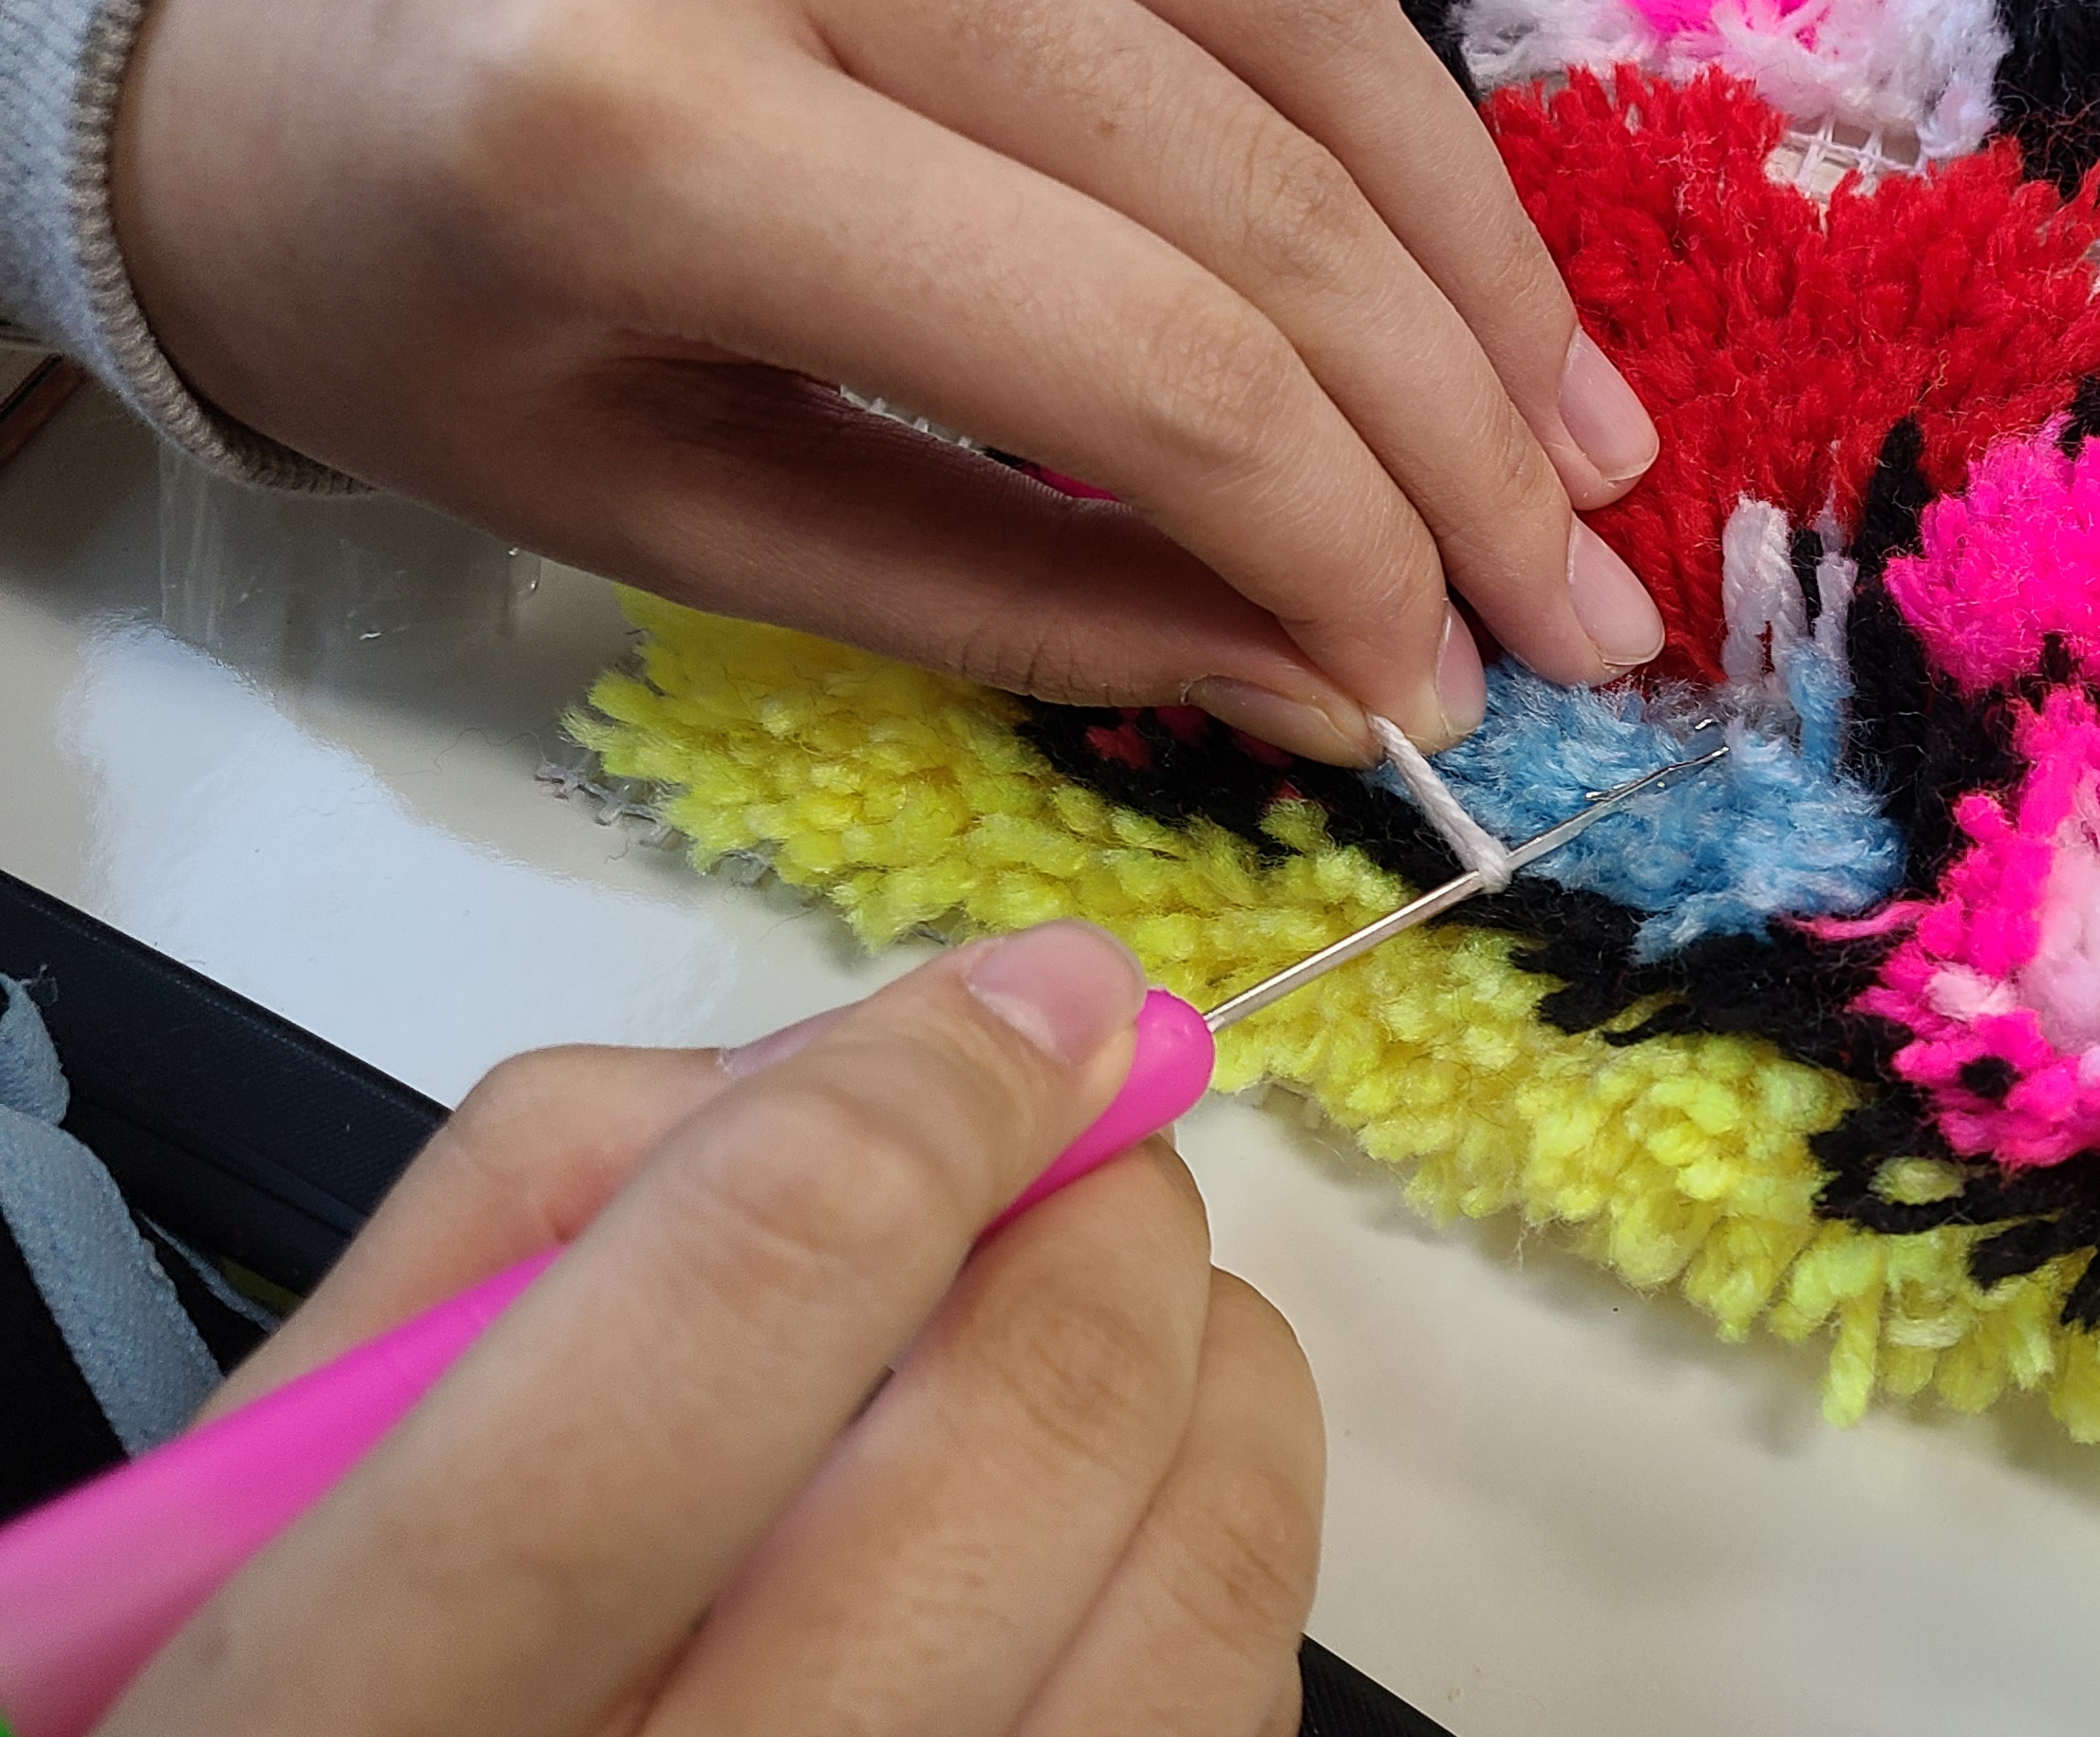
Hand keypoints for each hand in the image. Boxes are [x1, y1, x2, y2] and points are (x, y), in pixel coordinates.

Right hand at [103, 921, 1324, 1736]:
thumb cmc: (316, 1697)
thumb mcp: (292, 1457)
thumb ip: (555, 1193)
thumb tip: (901, 1044)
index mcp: (380, 1693)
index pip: (751, 1295)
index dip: (935, 1101)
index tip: (1033, 1007)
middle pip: (1030, 1426)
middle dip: (1098, 1209)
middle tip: (1066, 1154)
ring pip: (1202, 1568)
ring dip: (1198, 1364)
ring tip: (1101, 1317)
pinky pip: (1233, 1697)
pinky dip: (1211, 1544)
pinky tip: (1106, 1518)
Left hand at [112, 0, 1669, 761]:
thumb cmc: (408, 276)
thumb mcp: (665, 508)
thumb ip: (1021, 599)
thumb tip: (1341, 681)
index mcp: (630, 121)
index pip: (1141, 356)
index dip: (1349, 538)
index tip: (1442, 678)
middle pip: (1253, 172)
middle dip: (1460, 419)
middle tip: (1576, 588)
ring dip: (1467, 233)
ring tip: (1561, 418)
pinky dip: (1362, 40)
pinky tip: (1428, 208)